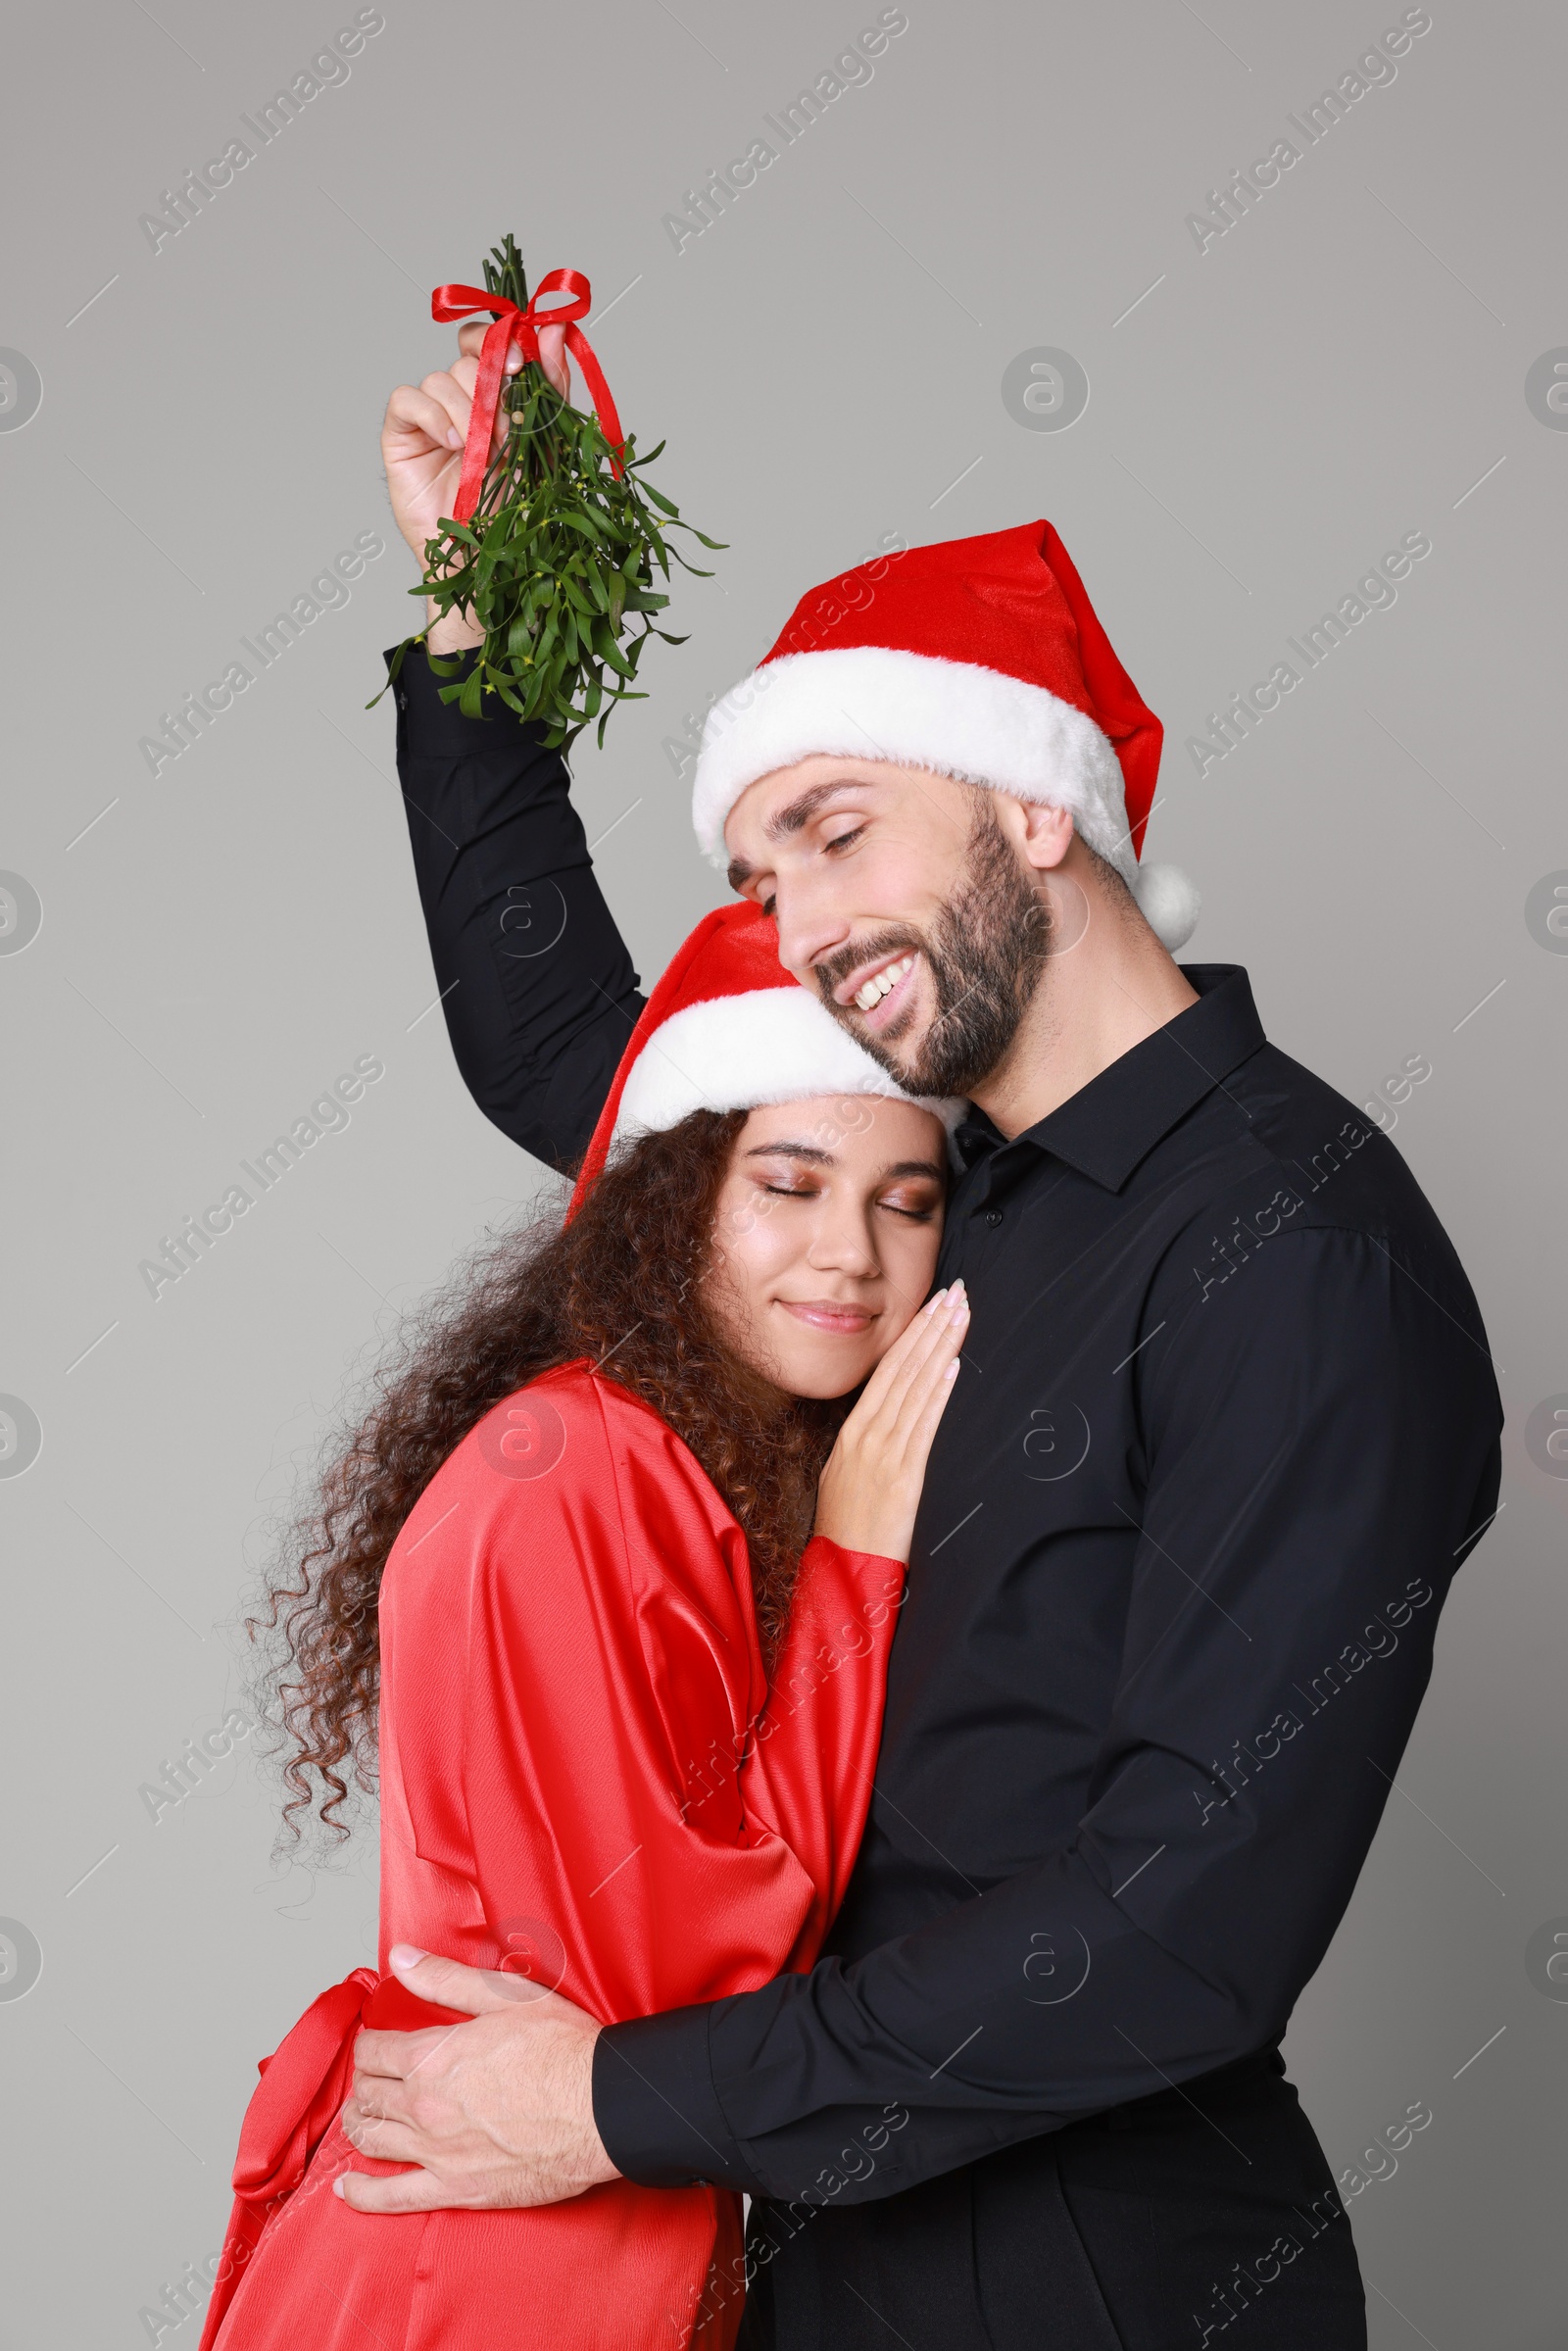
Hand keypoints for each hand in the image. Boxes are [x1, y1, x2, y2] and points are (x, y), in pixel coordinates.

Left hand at [336, 1945, 618, 2212]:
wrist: (600, 2108)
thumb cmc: (562, 2049)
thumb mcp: (505, 1996)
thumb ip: (445, 1979)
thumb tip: (402, 1957)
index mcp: (432, 2058)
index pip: (374, 2052)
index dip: (369, 2045)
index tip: (375, 2044)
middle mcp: (423, 2107)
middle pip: (368, 2096)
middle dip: (363, 2084)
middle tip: (371, 2080)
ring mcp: (435, 2153)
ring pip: (372, 2141)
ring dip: (358, 2127)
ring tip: (360, 2120)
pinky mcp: (455, 2190)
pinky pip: (392, 2198)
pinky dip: (362, 2195)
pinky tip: (347, 2190)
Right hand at [380, 320, 570, 654]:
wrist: (485, 559)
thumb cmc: (513, 509)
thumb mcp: (544, 443)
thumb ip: (550, 387)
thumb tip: (556, 328)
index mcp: (493, 396)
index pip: (486, 341)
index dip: (499, 340)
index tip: (521, 362)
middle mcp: (459, 401)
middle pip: (466, 360)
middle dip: (491, 389)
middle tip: (507, 427)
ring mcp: (429, 418)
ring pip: (440, 378)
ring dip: (468, 411)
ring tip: (484, 452)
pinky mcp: (400, 436)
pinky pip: (406, 399)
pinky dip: (432, 415)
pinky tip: (454, 445)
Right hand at [814, 1282, 967, 1560]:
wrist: (842, 1574)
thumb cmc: (846, 1532)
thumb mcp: (845, 1477)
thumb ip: (865, 1445)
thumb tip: (887, 1418)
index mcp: (852, 1433)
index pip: (885, 1370)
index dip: (911, 1334)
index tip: (932, 1304)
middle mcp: (866, 1436)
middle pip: (902, 1369)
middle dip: (930, 1327)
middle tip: (955, 1292)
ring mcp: (883, 1454)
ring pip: (915, 1389)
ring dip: (940, 1348)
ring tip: (961, 1316)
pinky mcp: (903, 1477)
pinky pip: (922, 1427)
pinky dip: (937, 1394)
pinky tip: (952, 1368)